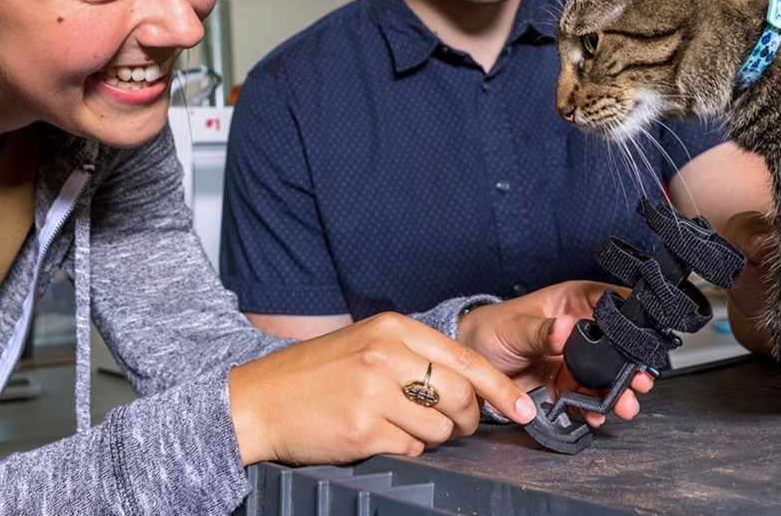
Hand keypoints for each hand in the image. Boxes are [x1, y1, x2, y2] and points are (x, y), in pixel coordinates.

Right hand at [229, 311, 535, 465]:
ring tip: (396, 426)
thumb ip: (414, 357)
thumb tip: (469, 387)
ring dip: (430, 438)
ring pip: (441, 430)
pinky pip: (411, 450)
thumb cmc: (312, 376)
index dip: (501, 388)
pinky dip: (403, 450)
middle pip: (461, 396)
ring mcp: (374, 393)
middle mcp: (386, 355)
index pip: (465, 358)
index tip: (524, 408)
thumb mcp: (365, 345)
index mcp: (391, 328)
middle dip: (466, 419)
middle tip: (452, 425)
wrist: (256, 401)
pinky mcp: (364, 430)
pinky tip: (375, 436)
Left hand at [457, 280, 653, 426]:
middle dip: (631, 364)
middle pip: (617, 345)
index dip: (631, 319)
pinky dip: (594, 409)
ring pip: (607, 375)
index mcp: (573, 303)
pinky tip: (596, 415)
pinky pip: (587, 398)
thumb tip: (565, 328)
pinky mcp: (567, 385)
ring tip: (623, 404)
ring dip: (618, 391)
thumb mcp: (515, 327)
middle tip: (639, 381)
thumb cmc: (491, 330)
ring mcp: (576, 360)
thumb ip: (542, 331)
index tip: (641, 338)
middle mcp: (581, 330)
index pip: (612, 303)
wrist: (470, 367)